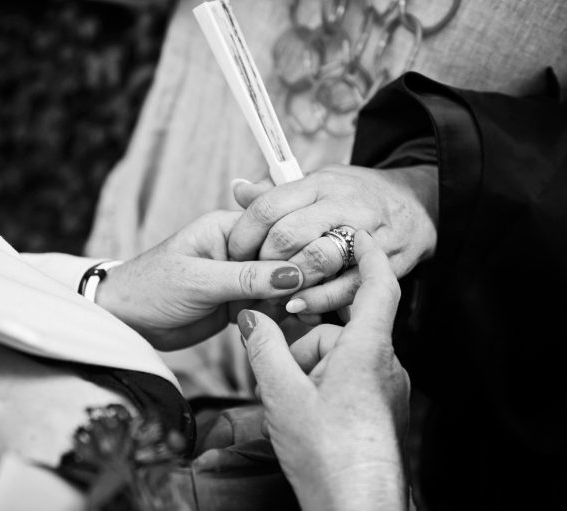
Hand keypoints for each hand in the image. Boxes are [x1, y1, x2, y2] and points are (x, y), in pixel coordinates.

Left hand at [96, 211, 303, 350]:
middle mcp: (238, 248)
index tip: (309, 277)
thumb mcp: (200, 281)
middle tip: (306, 302)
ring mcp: (240, 276)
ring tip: (302, 316)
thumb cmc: (151, 289)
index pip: (275, 231)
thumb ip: (247, 278)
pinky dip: (279, 315)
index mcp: (227, 227)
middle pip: (284, 258)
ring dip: (290, 300)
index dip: (295, 252)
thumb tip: (294, 273)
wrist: (127, 321)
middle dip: (297, 280)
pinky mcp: (239, 301)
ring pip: (280, 285)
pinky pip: (269, 305)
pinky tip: (292, 324)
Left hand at [229, 163, 436, 314]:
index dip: (243, 235)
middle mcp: (342, 203)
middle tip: (252, 276)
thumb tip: (237, 188)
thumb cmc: (356, 197)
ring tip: (270, 294)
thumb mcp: (317, 184)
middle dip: (262, 262)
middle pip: (286, 235)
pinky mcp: (384, 262)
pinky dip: (316, 301)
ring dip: (286, 284)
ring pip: (315, 260)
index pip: (267, 207)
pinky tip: (297, 306)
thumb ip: (275, 192)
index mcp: (319, 183)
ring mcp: (366, 233)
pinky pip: (345, 287)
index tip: (234, 253)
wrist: (419, 206)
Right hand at [237, 231, 409, 510]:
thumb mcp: (283, 395)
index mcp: (367, 351)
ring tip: (286, 399)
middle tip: (278, 360)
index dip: (368, 253)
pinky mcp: (378, 406)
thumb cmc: (328, 454)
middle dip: (306, 337)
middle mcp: (383, 364)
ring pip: (339, 355)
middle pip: (341, 327)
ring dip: (308, 366)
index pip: (379, 285)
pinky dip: (320, 381)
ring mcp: (383, 387)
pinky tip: (301, 408)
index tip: (353, 231)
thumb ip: (264, 347)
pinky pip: (347, 376)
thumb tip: (251, 317)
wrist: (356, 506)